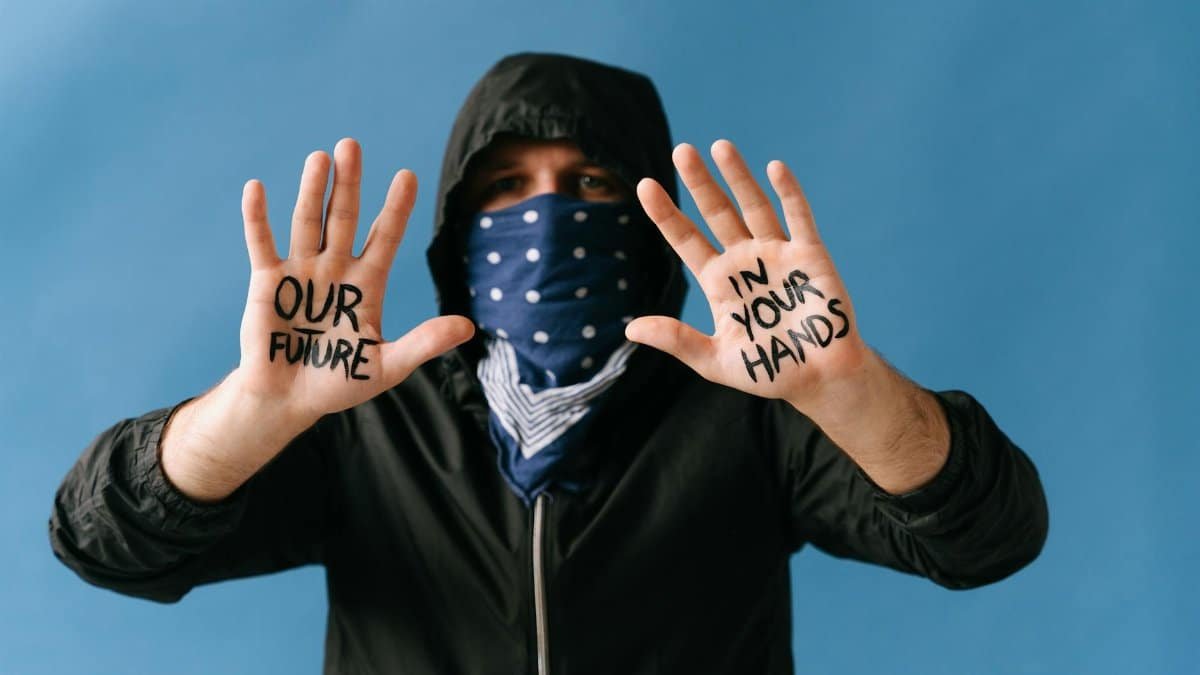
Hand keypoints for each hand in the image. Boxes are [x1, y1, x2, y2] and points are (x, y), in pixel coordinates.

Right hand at [237, 138, 474, 423]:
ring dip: (312, 190)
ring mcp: (301, 272)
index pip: (386, 237)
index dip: (396, 208)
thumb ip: (424, 343)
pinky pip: (261, 243)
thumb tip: (468, 327)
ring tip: (319, 158)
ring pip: (308, 222)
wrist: (288, 400)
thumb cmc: (338, 384)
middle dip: (349, 183)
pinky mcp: (267, 283)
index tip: (408, 176)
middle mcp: (336, 269)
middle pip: (345, 218)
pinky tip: (256, 188)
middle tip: (351, 145)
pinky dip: (257, 217)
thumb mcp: (387, 366)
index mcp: (367, 285)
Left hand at [626, 140, 871, 417]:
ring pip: (754, 206)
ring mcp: (778, 254)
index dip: (666, 213)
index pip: (685, 240)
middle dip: (700, 183)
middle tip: (681, 150)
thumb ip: (677, 340)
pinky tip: (774, 168)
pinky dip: (788, 192)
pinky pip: (798, 217)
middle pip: (716, 213)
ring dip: (738, 177)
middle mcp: (745, 260)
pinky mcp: (811, 256)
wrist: (821, 379)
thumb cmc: (770, 371)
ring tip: (720, 145)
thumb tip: (630, 330)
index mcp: (719, 282)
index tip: (645, 185)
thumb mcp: (715, 360)